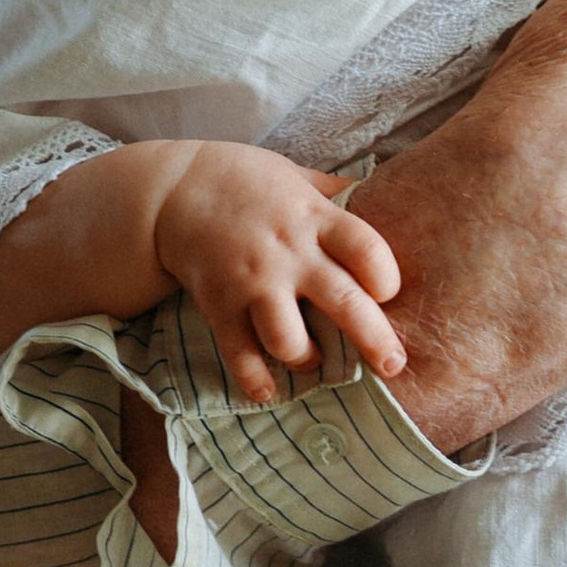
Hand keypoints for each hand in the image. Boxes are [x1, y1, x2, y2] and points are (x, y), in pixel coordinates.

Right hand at [155, 142, 402, 401]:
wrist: (173, 189)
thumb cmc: (246, 180)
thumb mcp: (297, 176)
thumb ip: (338, 193)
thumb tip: (389, 193)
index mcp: (313, 216)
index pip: (366, 249)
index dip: (387, 277)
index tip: (389, 293)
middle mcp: (287, 252)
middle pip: (343, 301)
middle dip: (375, 339)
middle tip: (393, 365)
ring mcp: (251, 282)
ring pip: (289, 339)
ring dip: (308, 359)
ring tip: (314, 360)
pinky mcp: (218, 305)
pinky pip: (240, 354)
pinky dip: (255, 380)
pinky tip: (268, 390)